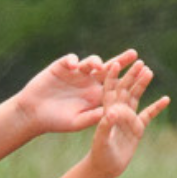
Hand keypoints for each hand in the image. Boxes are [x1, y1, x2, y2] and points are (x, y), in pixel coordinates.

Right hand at [13, 50, 139, 134]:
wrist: (33, 114)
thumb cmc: (56, 121)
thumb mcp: (76, 122)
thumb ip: (92, 117)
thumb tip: (111, 113)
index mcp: (95, 94)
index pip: (115, 84)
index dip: (128, 78)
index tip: (143, 73)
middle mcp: (88, 81)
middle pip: (108, 68)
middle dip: (121, 61)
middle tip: (134, 55)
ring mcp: (75, 73)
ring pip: (90, 62)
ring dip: (95, 62)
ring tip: (98, 65)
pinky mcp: (61, 66)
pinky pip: (70, 60)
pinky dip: (73, 61)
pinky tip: (74, 66)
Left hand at [86, 57, 169, 177]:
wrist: (106, 168)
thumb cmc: (99, 154)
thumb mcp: (101, 140)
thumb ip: (106, 126)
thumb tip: (112, 113)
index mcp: (107, 111)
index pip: (109, 90)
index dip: (112, 77)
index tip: (116, 63)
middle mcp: (118, 112)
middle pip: (126, 90)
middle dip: (132, 76)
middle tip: (140, 62)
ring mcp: (128, 119)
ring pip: (136, 98)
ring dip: (142, 85)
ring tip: (149, 71)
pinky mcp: (137, 128)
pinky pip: (148, 115)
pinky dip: (156, 107)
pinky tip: (166, 99)